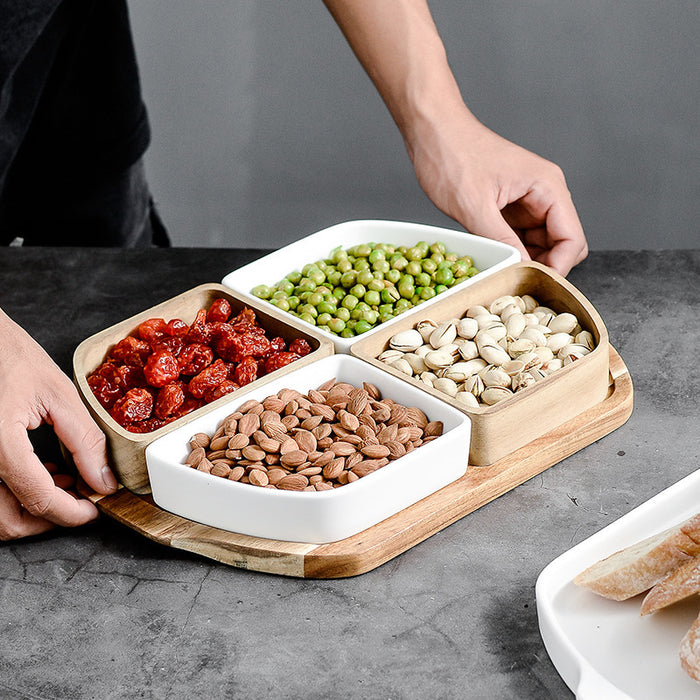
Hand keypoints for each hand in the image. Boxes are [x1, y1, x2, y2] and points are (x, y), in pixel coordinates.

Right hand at [0, 310, 116, 540]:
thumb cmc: (7, 353)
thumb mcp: (57, 393)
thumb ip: (84, 441)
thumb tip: (103, 481)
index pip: (37, 499)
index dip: (72, 512)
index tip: (95, 509)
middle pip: (8, 519)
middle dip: (51, 517)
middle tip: (82, 499)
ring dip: (32, 507)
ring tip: (65, 482)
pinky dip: (14, 493)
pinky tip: (42, 472)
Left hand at [407, 114, 587, 275]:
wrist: (432, 130)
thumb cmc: (451, 156)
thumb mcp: (474, 206)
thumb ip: (501, 240)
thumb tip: (521, 269)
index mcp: (547, 187)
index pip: (573, 238)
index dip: (558, 267)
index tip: (534, 286)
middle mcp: (544, 193)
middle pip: (562, 243)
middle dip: (544, 265)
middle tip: (516, 283)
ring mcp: (527, 200)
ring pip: (541, 243)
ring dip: (526, 259)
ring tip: (501, 273)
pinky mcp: (510, 206)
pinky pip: (520, 236)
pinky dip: (511, 250)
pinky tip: (494, 259)